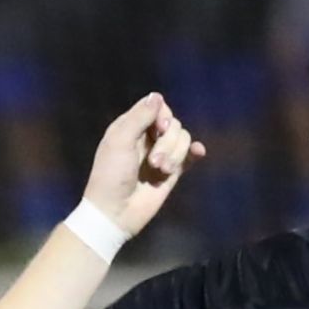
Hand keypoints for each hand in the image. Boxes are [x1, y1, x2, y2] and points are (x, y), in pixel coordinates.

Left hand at [80, 92, 203, 239]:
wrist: (115, 212)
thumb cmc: (111, 175)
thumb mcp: (120, 140)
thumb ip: (139, 117)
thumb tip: (157, 96)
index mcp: (130, 127)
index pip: (157, 107)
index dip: (162, 115)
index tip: (158, 129)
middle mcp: (146, 138)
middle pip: (173, 124)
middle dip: (168, 141)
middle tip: (153, 162)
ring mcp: (160, 155)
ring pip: (183, 139)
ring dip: (175, 154)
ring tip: (160, 170)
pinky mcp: (171, 173)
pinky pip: (189, 155)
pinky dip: (195, 152)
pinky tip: (198, 152)